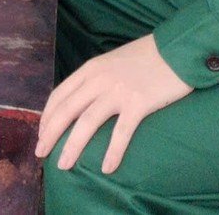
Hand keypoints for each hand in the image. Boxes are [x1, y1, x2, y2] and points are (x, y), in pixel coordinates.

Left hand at [35, 35, 191, 172]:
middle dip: (50, 135)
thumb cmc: (147, 57)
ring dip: (72, 147)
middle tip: (41, 153)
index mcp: (90, 69)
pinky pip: (121, 133)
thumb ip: (96, 79)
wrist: (177, 49)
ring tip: (64, 166)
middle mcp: (99, 79)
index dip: (47, 117)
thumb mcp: (112, 62)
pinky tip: (106, 169)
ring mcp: (118, 91)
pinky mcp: (139, 103)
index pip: (59, 95)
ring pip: (87, 123)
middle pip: (66, 111)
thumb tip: (82, 101)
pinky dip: (112, 153)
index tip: (42, 134)